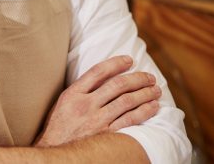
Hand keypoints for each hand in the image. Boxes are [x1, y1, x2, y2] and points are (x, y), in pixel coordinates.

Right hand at [35, 55, 160, 147]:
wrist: (58, 153)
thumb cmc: (59, 127)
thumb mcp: (63, 102)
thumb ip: (80, 90)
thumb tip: (101, 78)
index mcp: (74, 93)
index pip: (98, 71)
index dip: (116, 63)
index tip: (129, 60)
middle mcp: (86, 105)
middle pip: (117, 85)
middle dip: (137, 78)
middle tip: (149, 76)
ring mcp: (98, 121)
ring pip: (127, 101)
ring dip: (144, 93)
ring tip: (155, 89)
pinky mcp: (107, 136)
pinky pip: (130, 121)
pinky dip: (144, 112)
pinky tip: (153, 106)